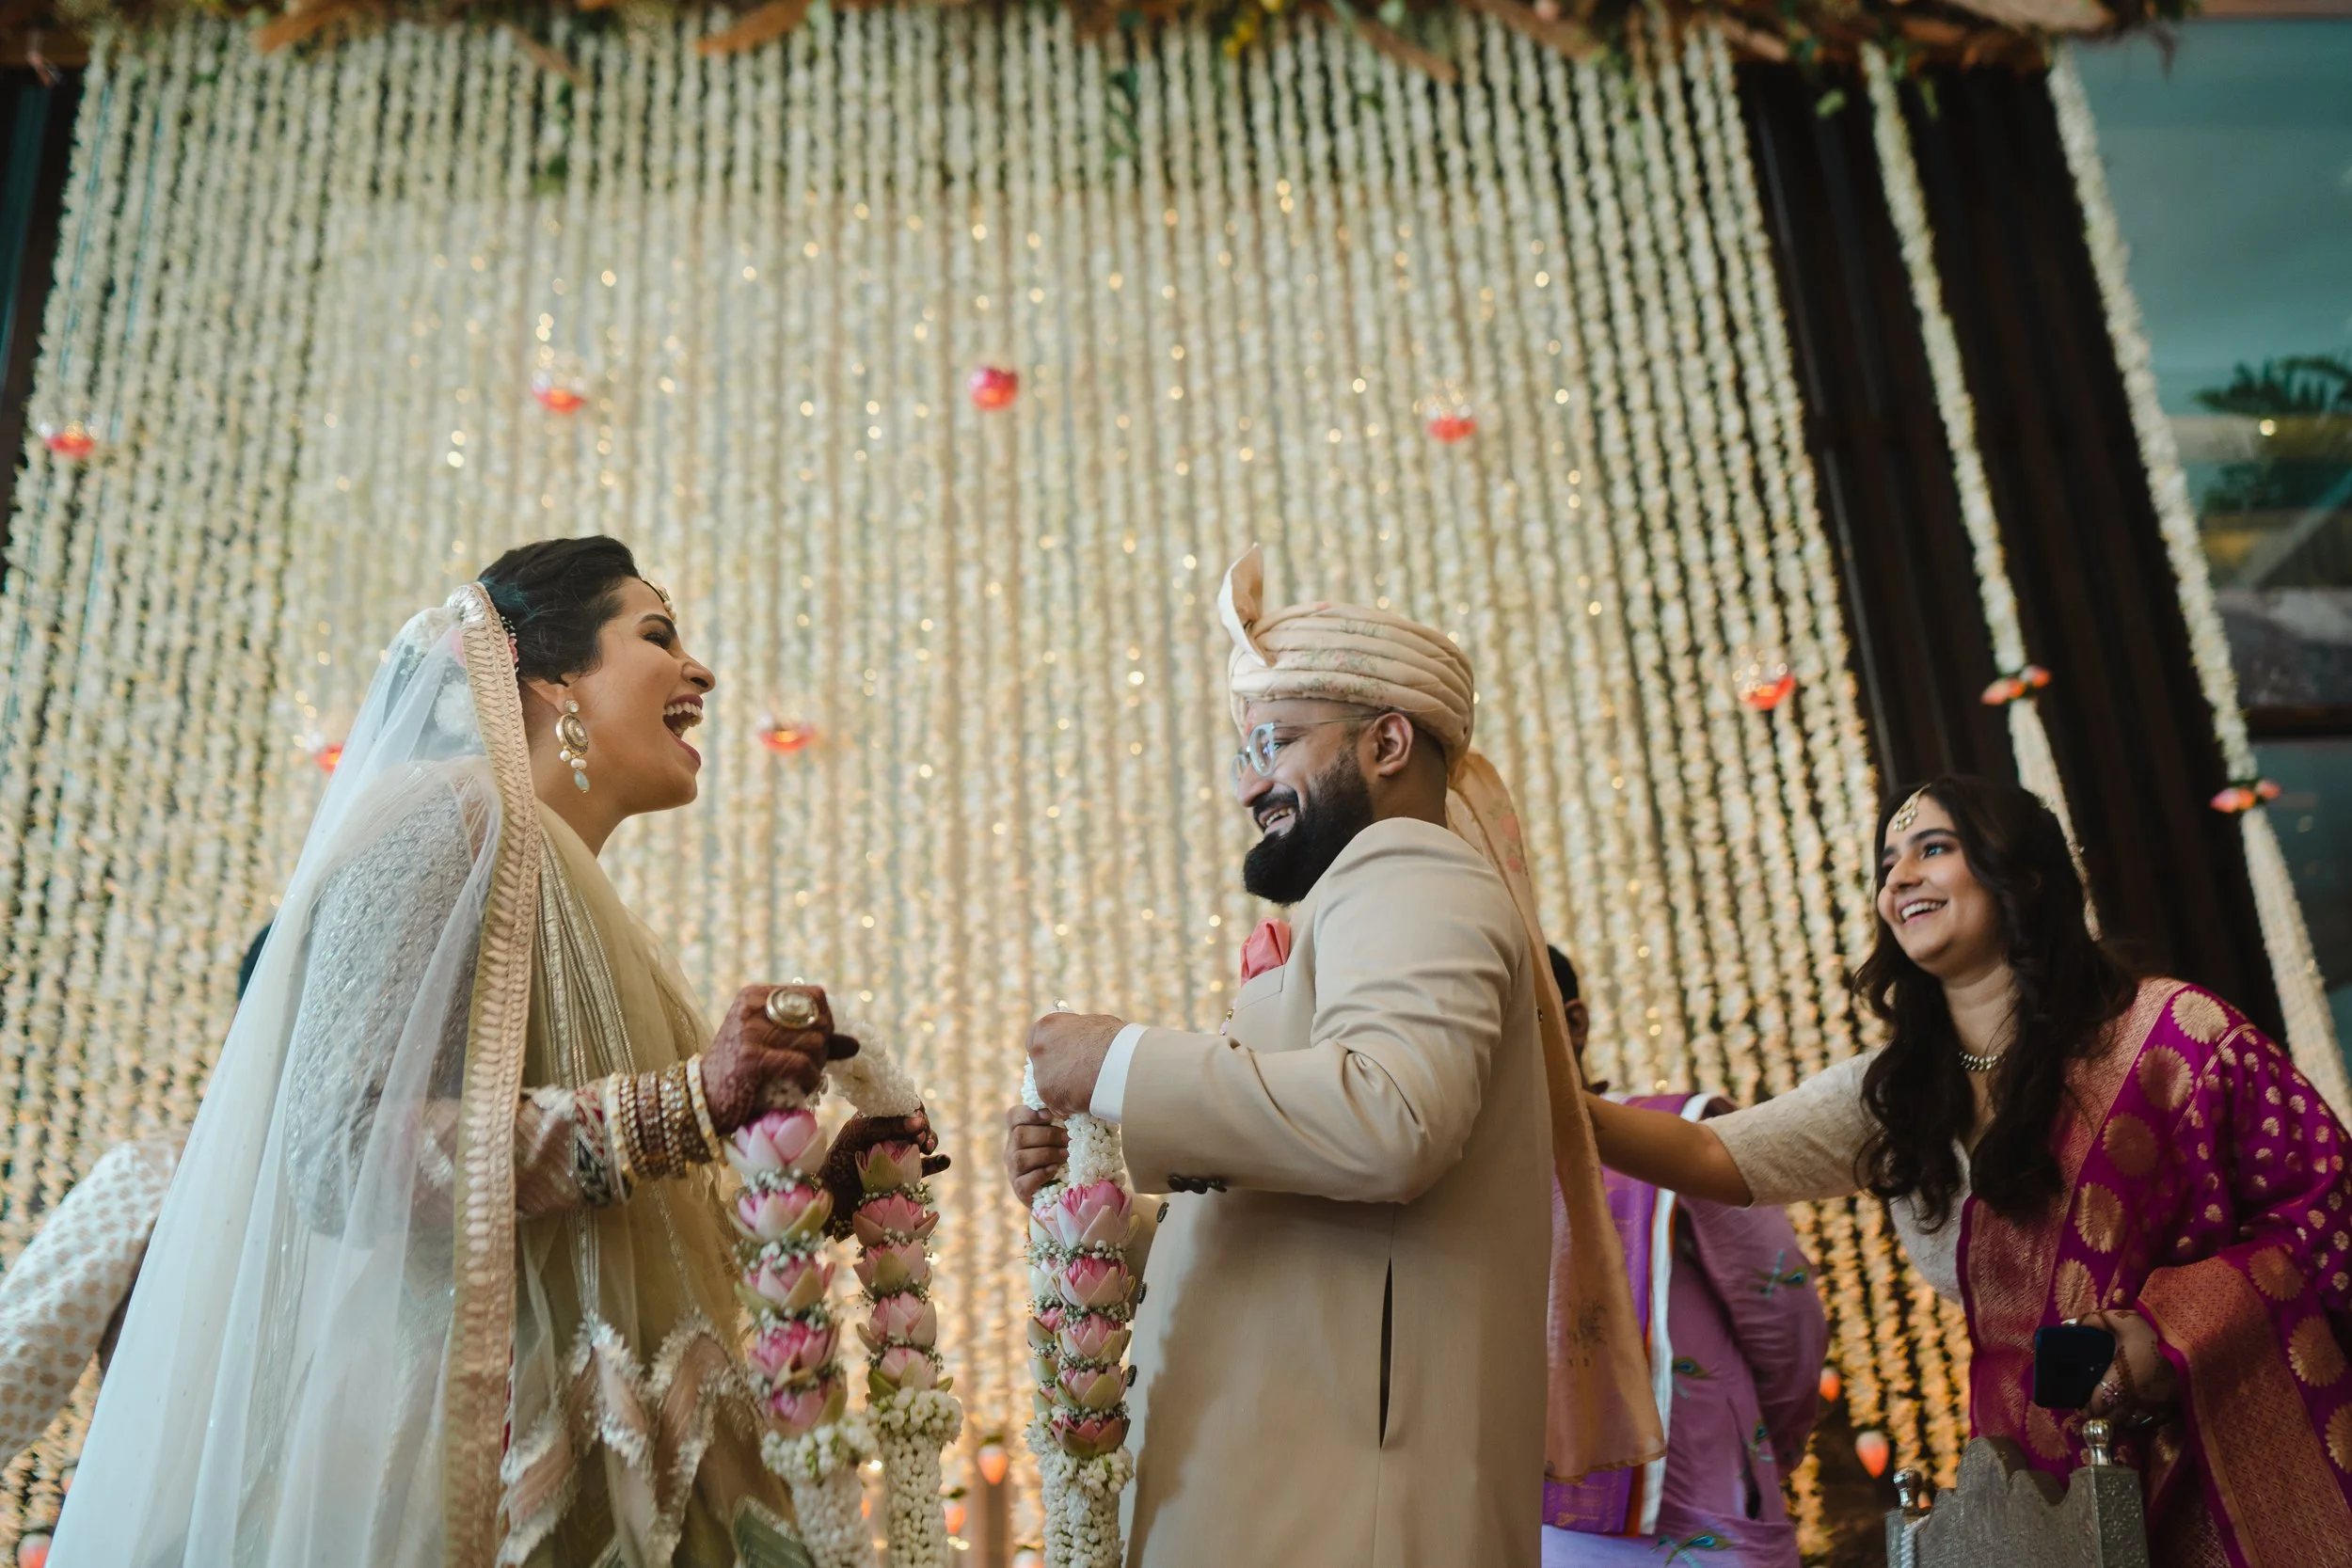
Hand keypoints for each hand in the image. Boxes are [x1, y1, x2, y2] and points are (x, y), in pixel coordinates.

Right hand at [702, 985, 859, 1133]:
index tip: (819, 1044)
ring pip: (814, 1043)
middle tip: (811, 1066)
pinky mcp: (752, 1058)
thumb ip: (814, 1040)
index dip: (826, 1021)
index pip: (816, 996)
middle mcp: (752, 1006)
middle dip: (823, 1047)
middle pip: (818, 1020)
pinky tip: (800, 1087)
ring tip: (802, 1078)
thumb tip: (855, 1043)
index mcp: (756, 995)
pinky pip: (802, 1064)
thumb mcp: (774, 1046)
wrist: (702, 1101)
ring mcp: (750, 1031)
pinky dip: (809, 1079)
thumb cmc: (741, 1073)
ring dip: (816, 1066)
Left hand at [822, 1112, 949, 1234]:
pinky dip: (939, 1162)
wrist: (832, 1199)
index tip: (916, 1120)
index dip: (913, 1109)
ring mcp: (900, 1154)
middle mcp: (890, 1134)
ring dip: (932, 1140)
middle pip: (917, 1122)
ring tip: (927, 1147)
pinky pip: (928, 1166)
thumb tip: (918, 1122)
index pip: (902, 1104)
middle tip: (920, 1137)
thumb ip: (885, 1124)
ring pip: (925, 1141)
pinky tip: (944, 1160)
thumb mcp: (857, 1134)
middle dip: (924, 1126)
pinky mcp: (907, 1175)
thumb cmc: (838, 1161)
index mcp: (876, 1118)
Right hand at [1003, 1105, 1068, 1205]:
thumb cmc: (1059, 1157)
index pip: (1013, 1116)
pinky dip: (1041, 1174)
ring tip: (1065, 1154)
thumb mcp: (1057, 1137)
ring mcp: (1013, 1171)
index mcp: (1018, 1132)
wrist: (1057, 1191)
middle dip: (1047, 1135)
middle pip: (1019, 1135)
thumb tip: (1069, 1107)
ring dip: (1047, 1154)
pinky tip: (1055, 1170)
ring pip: (1021, 1158)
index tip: (1049, 1115)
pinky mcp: (1019, 1190)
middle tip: (1067, 1138)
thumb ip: (1058, 1122)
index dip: (1029, 1113)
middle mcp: (1011, 1150)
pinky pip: (1024, 1181)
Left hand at [1027, 1012, 1123, 1117]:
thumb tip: (1076, 1039)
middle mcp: (1038, 1050)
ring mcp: (1042, 1075)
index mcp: (1046, 1027)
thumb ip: (1074, 1034)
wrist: (1122, 1062)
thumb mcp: (1089, 1024)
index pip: (1037, 1040)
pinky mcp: (1050, 1097)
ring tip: (1090, 1087)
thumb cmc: (1113, 1039)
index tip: (1062, 1055)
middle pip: (1042, 1065)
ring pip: (1050, 1087)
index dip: (1051, 1049)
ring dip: (1065, 1090)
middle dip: (1057, 1071)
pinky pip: (1059, 1105)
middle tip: (1078, 1074)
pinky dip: (1072, 1106)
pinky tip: (1089, 1099)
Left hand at [2078, 1309, 2179, 1419]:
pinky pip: (2149, 1421)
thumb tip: (2068, 1325)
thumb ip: (2092, 1321)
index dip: (2087, 1407)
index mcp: (2119, 1380)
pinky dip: (2138, 1417)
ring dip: (2119, 1418)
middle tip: (2094, 1404)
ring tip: (2113, 1406)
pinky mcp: (2171, 1407)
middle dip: (2101, 1414)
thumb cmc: (2153, 1331)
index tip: (2081, 1402)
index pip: (2096, 1407)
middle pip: (2112, 1419)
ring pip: (2130, 1422)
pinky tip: (2134, 1406)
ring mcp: (2155, 1406)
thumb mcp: (2121, 1319)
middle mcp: (2135, 1399)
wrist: (2194, 1341)